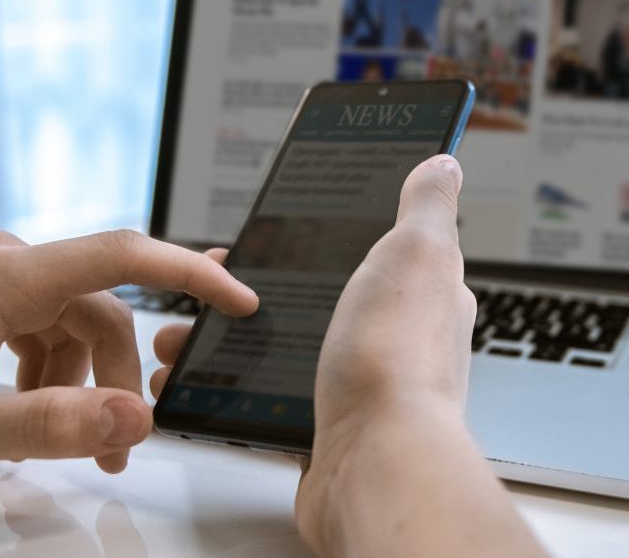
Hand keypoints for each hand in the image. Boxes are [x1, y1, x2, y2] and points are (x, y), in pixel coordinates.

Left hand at [0, 230, 256, 480]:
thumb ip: (49, 425)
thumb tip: (132, 416)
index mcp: (4, 279)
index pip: (123, 257)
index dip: (192, 272)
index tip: (238, 300)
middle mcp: (6, 263)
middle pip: (103, 310)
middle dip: (120, 377)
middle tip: (118, 445)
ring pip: (77, 322)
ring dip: (85, 380)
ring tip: (64, 439)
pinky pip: (46, 325)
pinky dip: (55, 369)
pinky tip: (30, 408)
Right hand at [149, 156, 543, 556]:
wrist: (372, 465)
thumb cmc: (395, 360)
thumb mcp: (416, 252)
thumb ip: (426, 207)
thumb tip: (443, 164)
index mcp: (420, 292)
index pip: (372, 247)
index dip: (322, 236)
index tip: (274, 234)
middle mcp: (394, 338)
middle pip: (319, 296)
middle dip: (261, 288)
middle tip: (212, 282)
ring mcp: (360, 383)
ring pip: (287, 346)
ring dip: (234, 338)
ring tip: (186, 335)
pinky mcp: (326, 424)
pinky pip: (271, 393)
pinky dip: (232, 385)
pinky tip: (203, 378)